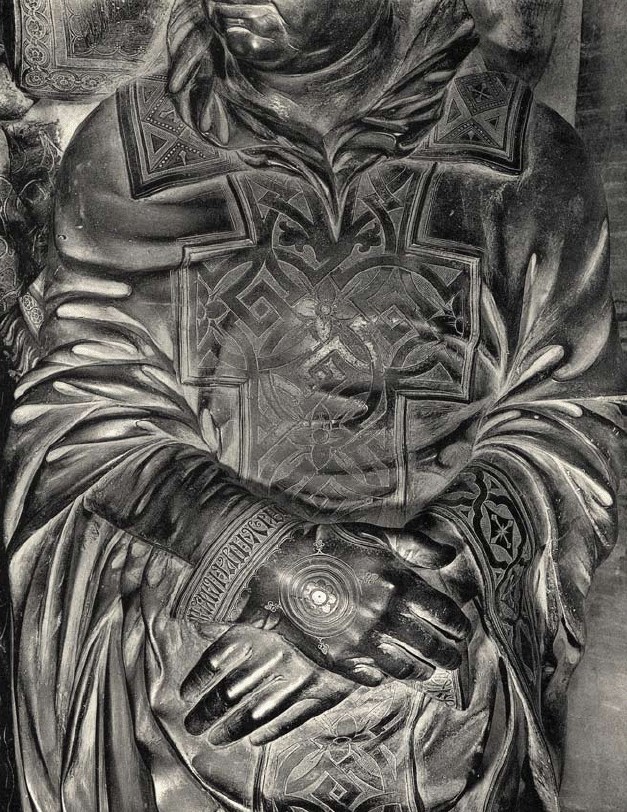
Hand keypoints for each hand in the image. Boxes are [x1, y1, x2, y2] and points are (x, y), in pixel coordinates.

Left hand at [181, 624, 355, 745]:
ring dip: (232, 728)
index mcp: (261, 631)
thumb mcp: (267, 609)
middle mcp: (276, 656)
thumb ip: (233, 622)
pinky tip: (253, 740)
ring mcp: (299, 678)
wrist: (357, 618)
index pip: (218, 657)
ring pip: (256, 712)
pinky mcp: (322, 694)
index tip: (185, 694)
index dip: (198, 678)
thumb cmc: (303, 613)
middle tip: (192, 725)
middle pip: (231, 691)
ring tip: (215, 738)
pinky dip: (269, 732)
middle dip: (208, 711)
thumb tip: (199, 626)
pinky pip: (290, 719)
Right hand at [237, 521, 471, 685]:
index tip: (462, 631)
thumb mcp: (375, 536)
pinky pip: (374, 677)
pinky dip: (384, 674)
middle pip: (433, 648)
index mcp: (398, 585)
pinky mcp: (341, 659)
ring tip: (424, 667)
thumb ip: (415, 546)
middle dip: (449, 656)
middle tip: (453, 658)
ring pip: (407, 669)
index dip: (459, 627)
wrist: (280, 566)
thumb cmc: (330, 546)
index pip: (445, 616)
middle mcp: (385, 617)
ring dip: (421, 670)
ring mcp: (363, 642)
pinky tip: (386, 667)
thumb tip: (450, 554)